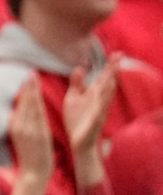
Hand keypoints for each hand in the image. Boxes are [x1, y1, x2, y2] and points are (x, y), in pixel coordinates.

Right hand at [10, 76, 53, 190]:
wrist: (33, 173)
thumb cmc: (30, 157)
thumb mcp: (21, 139)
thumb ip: (22, 125)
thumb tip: (20, 114)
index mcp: (15, 126)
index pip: (21, 105)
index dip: (24, 91)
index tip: (27, 79)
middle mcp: (19, 126)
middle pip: (25, 102)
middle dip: (28, 87)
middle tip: (31, 71)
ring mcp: (27, 129)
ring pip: (30, 105)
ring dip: (32, 90)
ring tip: (34, 77)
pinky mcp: (35, 133)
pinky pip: (36, 113)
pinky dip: (35, 102)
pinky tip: (37, 93)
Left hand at [64, 56, 118, 181]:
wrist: (77, 141)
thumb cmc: (77, 119)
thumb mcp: (74, 97)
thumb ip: (77, 83)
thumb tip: (81, 67)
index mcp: (93, 94)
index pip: (103, 77)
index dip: (110, 66)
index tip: (117, 53)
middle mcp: (98, 101)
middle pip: (107, 83)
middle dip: (113, 70)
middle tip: (120, 56)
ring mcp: (98, 111)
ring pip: (106, 96)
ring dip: (110, 85)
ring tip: (114, 73)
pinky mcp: (94, 122)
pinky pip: (99, 112)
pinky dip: (102, 104)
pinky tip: (104, 97)